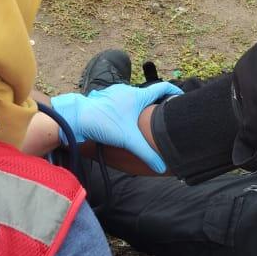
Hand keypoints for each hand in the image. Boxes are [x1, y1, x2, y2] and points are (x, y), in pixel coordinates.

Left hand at [50, 82, 182, 172]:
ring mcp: (113, 93)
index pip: (162, 88)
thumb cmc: (103, 123)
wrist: (75, 117)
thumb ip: (146, 154)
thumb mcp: (128, 140)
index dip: (174, 92)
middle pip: (147, 94)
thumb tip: (161, 167)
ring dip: (138, 107)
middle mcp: (126, 91)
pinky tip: (122, 121)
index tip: (181, 97)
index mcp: (137, 95)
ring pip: (132, 98)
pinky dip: (124, 109)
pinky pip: (119, 101)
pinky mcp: (103, 98)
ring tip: (142, 120)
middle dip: (155, 104)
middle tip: (162, 115)